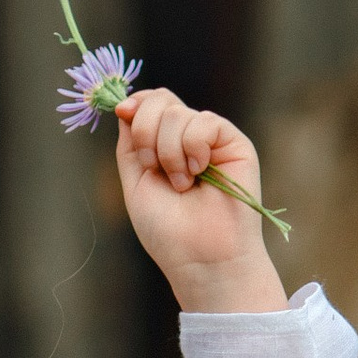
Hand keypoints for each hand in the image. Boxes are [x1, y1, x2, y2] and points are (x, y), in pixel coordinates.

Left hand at [112, 90, 287, 312]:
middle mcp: (188, 138)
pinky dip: (193, 148)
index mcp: (164, 145)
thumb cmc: (168, 231)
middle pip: (161, 100)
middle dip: (146, 132)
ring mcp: (211, 140)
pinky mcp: (234, 143)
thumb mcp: (135, 182)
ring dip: (169, 153)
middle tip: (153, 168)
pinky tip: (199, 174)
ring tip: (182, 185)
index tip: (122, 112)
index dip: (135, 103)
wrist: (201, 258)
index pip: (150, 103)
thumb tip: (126, 105)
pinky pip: (204, 122)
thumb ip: (130, 143)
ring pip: (178, 114)